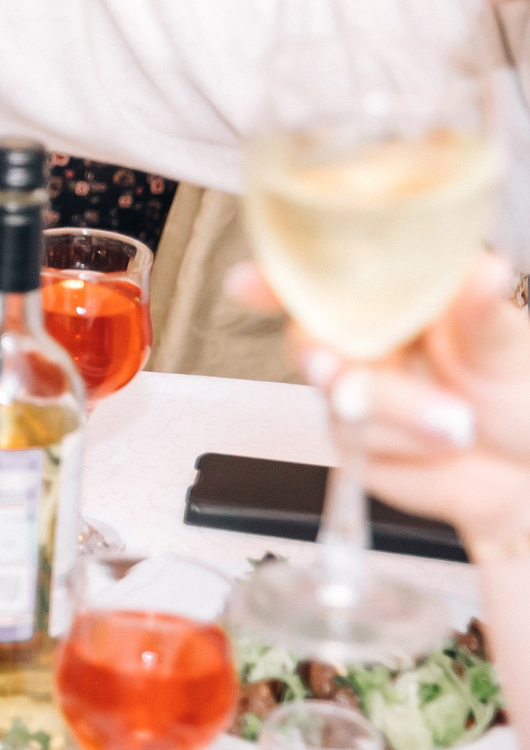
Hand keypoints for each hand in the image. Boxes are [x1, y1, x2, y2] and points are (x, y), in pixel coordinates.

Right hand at [231, 254, 529, 554]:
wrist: (525, 477)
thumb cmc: (519, 396)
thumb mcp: (509, 348)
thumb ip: (482, 313)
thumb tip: (485, 272)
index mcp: (396, 299)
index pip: (327, 276)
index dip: (279, 278)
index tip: (248, 284)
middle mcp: (365, 339)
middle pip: (310, 337)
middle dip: (326, 359)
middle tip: (339, 372)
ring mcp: (355, 391)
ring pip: (337, 396)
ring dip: (396, 413)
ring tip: (456, 425)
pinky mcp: (354, 440)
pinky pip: (356, 443)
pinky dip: (404, 447)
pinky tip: (440, 447)